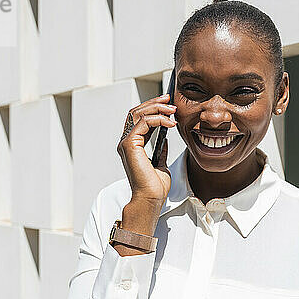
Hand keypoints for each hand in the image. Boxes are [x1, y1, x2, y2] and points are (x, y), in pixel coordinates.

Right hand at [116, 93, 176, 247]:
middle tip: (169, 99)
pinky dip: (158, 119)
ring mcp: (126, 143)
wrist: (151, 199)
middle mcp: (126, 142)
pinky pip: (143, 123)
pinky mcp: (129, 144)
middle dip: (154, 103)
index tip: (168, 104)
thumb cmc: (155, 187)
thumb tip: (164, 139)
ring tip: (173, 110)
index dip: (153, 108)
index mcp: (132, 146)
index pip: (139, 119)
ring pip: (138, 114)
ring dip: (157, 108)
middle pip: (136, 112)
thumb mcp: (161, 164)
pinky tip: (170, 123)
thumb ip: (160, 150)